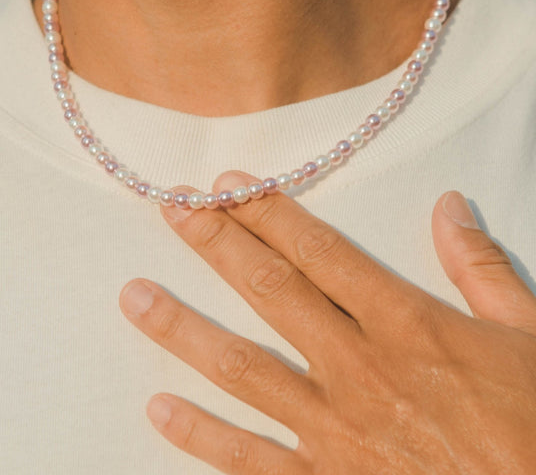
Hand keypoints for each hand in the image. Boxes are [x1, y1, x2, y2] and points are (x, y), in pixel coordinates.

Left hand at [119, 171, 535, 473]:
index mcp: (408, 325)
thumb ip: (481, 269)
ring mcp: (335, 430)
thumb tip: (448, 206)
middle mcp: (359, 369)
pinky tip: (160, 410)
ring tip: (134, 297)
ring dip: (184, 330)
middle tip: (170, 210)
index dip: (270, 212)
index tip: (228, 183)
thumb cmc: (535, 425)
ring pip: (243, 369)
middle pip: (270, 291)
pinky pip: (252, 460)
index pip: (321, 251)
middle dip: (216, 244)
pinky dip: (203, 435)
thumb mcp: (529, 337)